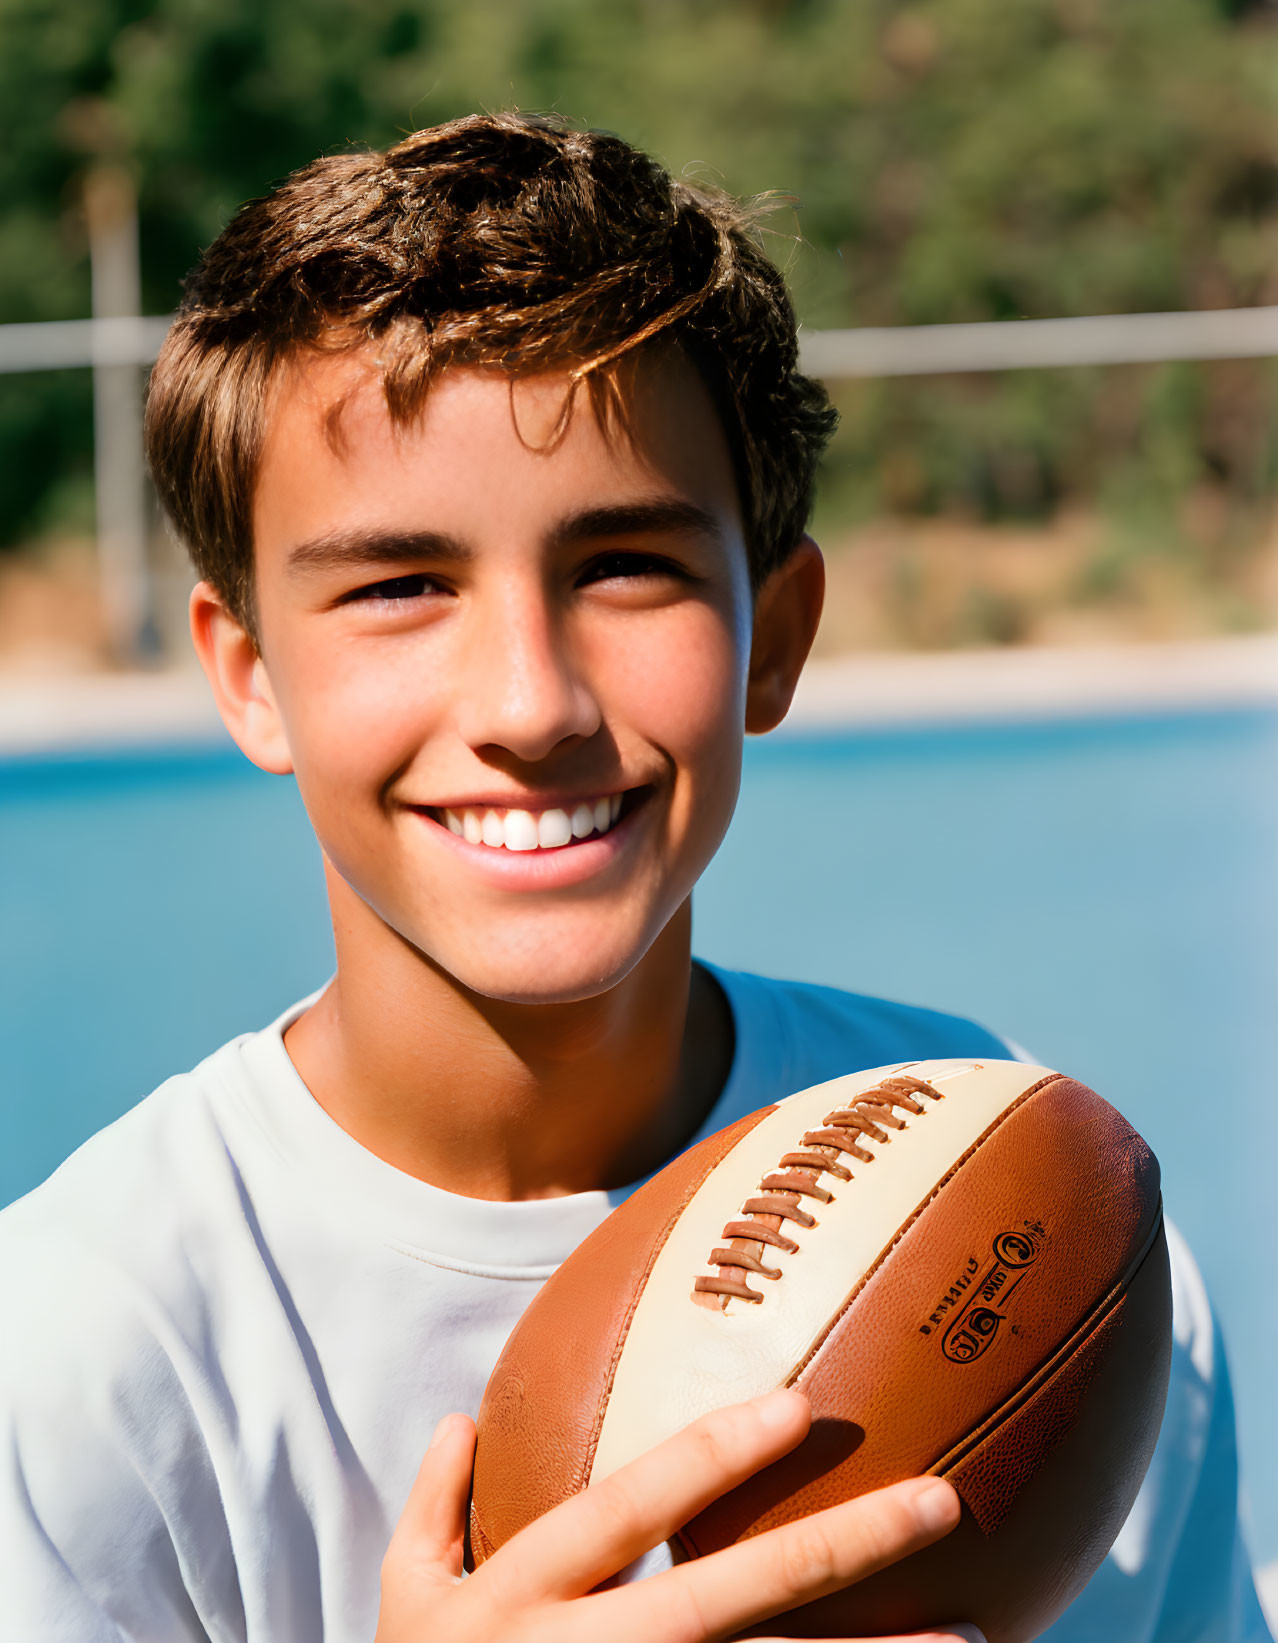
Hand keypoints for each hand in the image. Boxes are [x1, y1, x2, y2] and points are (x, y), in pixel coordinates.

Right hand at [375, 1388, 984, 1642]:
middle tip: (939, 1502)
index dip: (710, 1458)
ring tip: (972, 1634)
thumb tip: (457, 1418)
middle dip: (839, 1547)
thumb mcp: (401, 1600)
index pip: (630, 1508)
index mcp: (525, 1595)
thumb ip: (432, 1505)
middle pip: (730, 1596)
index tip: (798, 1406)